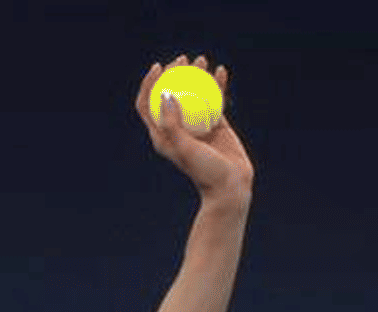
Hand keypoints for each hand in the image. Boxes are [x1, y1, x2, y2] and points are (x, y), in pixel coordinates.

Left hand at [134, 55, 251, 203]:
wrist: (230, 186)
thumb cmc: (204, 171)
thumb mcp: (184, 148)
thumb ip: (172, 123)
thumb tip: (165, 94)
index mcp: (162, 135)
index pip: (147, 104)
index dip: (149, 83)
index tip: (160, 68)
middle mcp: (178, 128)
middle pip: (170, 93)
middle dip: (173, 72)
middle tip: (182, 60)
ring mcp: (196, 124)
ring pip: (193, 92)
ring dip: (196, 73)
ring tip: (202, 60)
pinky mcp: (216, 123)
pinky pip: (215, 98)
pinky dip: (217, 84)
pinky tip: (221, 70)